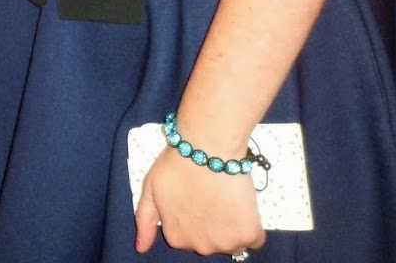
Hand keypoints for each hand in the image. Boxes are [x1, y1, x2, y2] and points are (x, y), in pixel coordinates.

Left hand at [135, 148, 264, 256]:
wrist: (207, 147)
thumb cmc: (177, 164)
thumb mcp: (149, 190)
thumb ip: (144, 222)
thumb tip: (141, 249)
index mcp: (176, 238)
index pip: (188, 236)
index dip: (193, 217)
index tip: (195, 199)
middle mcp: (200, 247)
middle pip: (210, 242)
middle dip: (211, 224)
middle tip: (211, 197)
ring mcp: (226, 243)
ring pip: (232, 242)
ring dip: (231, 226)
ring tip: (226, 199)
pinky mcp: (248, 234)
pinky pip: (254, 239)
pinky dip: (252, 226)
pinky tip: (242, 205)